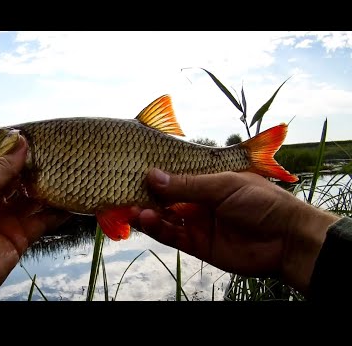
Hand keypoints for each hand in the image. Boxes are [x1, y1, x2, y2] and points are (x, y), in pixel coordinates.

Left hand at [0, 136, 69, 299]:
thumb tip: (20, 142)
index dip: (14, 147)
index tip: (36, 134)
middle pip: (19, 178)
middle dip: (36, 166)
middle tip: (58, 152)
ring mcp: (7, 218)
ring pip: (34, 198)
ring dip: (50, 187)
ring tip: (69, 172)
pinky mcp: (20, 238)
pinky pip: (43, 222)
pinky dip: (57, 213)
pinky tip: (71, 202)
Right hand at [133, 169, 339, 295]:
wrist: (288, 239)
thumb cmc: (262, 201)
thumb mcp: (223, 185)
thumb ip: (187, 184)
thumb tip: (152, 175)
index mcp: (207, 180)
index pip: (175, 176)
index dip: (156, 176)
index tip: (135, 171)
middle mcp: (199, 201)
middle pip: (166, 198)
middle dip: (147, 196)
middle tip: (127, 192)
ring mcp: (197, 223)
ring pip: (165, 217)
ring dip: (149, 213)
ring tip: (135, 208)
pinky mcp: (198, 245)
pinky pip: (173, 236)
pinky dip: (159, 229)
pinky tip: (148, 220)